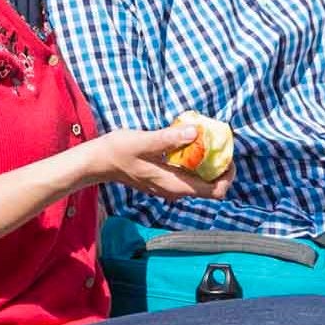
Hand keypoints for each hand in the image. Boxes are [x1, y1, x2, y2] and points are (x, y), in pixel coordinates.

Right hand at [75, 124, 232, 200]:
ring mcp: (168, 187)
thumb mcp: (143, 141)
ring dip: (207, 166)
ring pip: (200, 183)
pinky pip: (188, 177)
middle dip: (220, 168)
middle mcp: (174, 190)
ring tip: (206, 143)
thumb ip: (169, 138)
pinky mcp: (163, 181)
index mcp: (174, 184)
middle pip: (210, 188)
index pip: (214, 192)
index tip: (227, 156)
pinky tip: (189, 146)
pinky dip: (195, 164)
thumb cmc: (117, 151)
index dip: (227, 176)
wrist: (97, 162)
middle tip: (218, 146)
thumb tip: (195, 132)